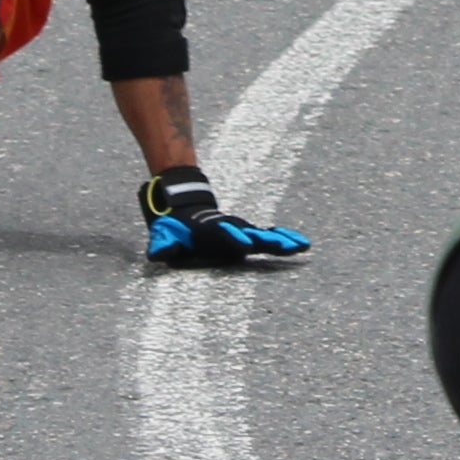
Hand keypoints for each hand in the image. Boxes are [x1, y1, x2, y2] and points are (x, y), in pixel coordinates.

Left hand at [138, 166, 311, 270]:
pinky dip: (284, 239)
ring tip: (302, 246)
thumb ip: (163, 243)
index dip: (232, 238)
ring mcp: (241, 231)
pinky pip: (268, 238)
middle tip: (285, 246)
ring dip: (283, 241)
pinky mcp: (248, 235)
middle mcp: (230, 230)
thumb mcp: (164, 233)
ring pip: (264, 237)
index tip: (244, 243)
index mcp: (210, 230)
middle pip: (251, 235)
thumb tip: (157, 253)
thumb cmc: (175, 226)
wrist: (187, 205)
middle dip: (267, 241)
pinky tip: (301, 245)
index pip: (222, 234)